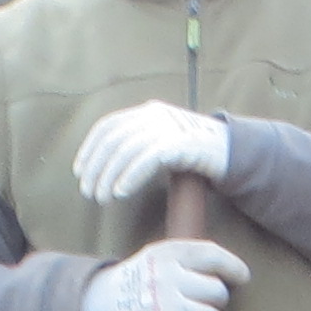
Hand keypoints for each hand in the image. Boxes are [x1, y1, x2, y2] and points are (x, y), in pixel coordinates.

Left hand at [71, 99, 230, 203]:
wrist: (231, 152)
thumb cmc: (192, 154)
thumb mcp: (162, 143)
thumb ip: (138, 146)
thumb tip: (105, 166)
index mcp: (147, 112)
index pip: (108, 126)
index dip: (89, 148)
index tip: (79, 172)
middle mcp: (155, 115)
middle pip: (114, 140)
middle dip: (96, 168)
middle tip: (88, 192)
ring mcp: (169, 127)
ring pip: (127, 150)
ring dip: (109, 177)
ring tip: (101, 198)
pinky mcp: (181, 144)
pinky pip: (147, 158)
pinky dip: (130, 176)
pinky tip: (120, 192)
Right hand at [78, 239, 249, 310]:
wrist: (102, 305)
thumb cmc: (140, 279)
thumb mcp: (159, 255)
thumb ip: (190, 256)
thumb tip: (231, 269)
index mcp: (169, 253)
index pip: (213, 255)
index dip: (234, 267)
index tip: (242, 277)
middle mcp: (168, 276)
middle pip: (217, 290)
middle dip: (217, 301)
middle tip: (207, 305)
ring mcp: (165, 304)